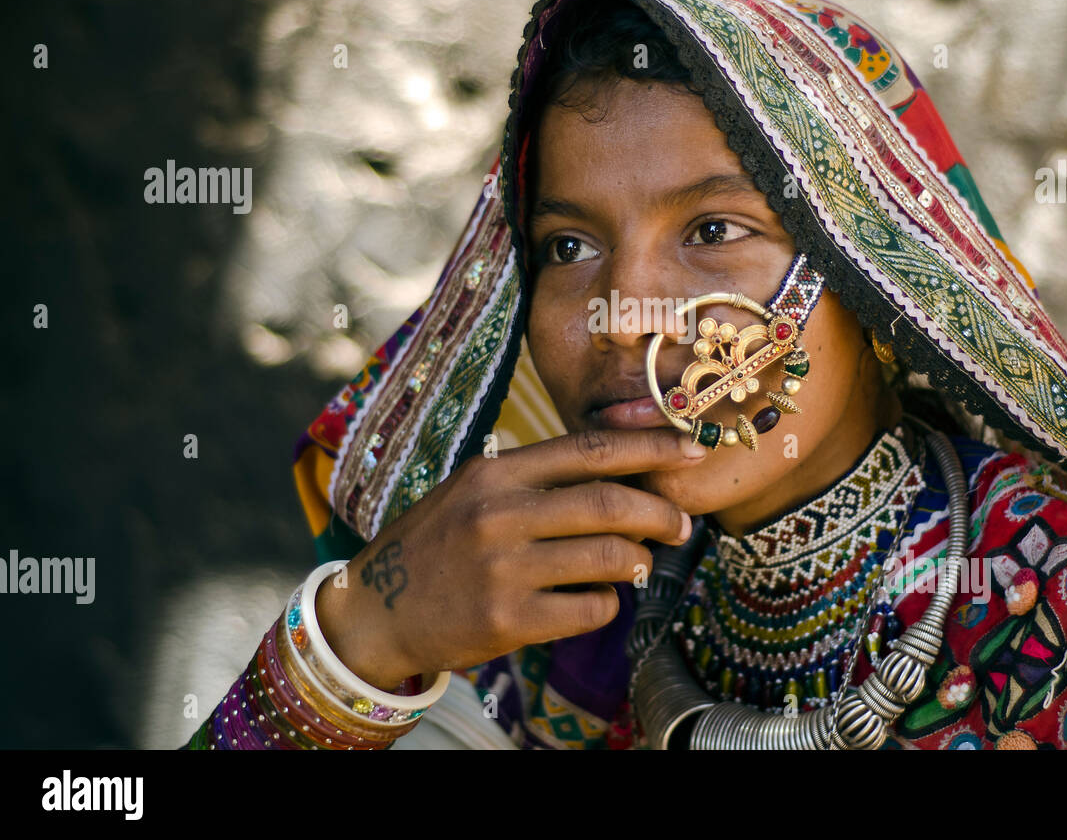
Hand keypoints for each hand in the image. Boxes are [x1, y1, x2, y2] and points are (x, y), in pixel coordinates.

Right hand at [315, 427, 706, 689]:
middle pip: (611, 503)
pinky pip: (591, 609)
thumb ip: (536, 479)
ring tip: (637, 563)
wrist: (375, 611)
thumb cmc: (436, 545)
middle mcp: (500, 514)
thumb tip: (622, 474)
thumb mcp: (473, 492)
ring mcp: (504, 569)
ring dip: (639, 561)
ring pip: (609, 557)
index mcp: (496, 473)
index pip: (590, 449)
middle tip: (681, 524)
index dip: (650, 448)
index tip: (691, 450)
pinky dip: (608, 604)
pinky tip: (597, 600)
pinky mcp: (507, 619)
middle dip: (661, 513)